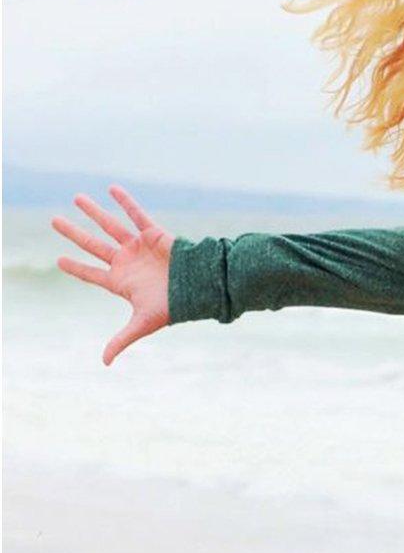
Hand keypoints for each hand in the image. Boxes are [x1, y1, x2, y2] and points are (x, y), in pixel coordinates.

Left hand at [51, 185, 176, 365]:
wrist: (200, 286)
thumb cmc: (173, 306)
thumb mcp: (142, 323)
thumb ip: (121, 339)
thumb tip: (104, 363)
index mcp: (121, 281)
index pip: (92, 273)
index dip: (75, 268)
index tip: (59, 260)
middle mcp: (127, 261)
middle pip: (93, 244)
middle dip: (74, 233)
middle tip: (54, 222)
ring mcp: (138, 246)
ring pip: (110, 226)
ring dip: (93, 212)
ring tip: (76, 198)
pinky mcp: (153, 233)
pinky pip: (136, 214)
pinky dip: (125, 202)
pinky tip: (112, 189)